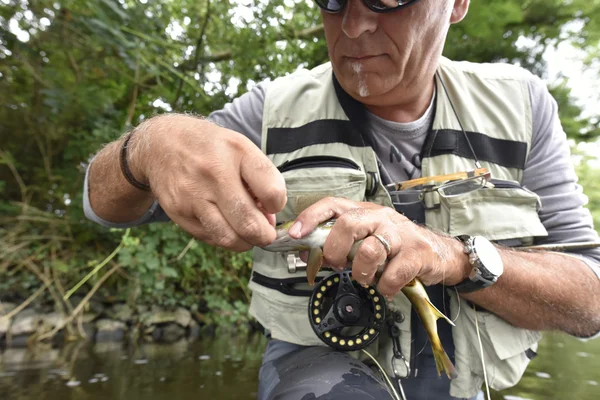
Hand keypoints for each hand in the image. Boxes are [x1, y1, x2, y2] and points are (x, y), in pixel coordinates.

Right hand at [132, 115, 286, 250]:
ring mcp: (194, 195)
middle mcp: (214, 173)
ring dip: (245, 243)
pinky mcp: (178, 212)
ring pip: (228, 238)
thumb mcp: (241, 148)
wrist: (161, 143)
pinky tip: (227, 227)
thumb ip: (261, 180)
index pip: (271, 191)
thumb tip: (269, 219)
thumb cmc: (211, 148)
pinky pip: (209, 238)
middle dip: (265, 235)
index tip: (272, 205)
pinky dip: (224, 238)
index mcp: (238, 152)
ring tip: (248, 234)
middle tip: (266, 233)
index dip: (278, 205)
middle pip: (249, 223)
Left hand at [290, 197, 467, 297]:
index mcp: (364, 211)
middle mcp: (381, 217)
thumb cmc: (396, 246)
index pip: (332, 204)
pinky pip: (392, 274)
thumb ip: (339, 243)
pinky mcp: (416, 253)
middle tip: (336, 264)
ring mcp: (400, 234)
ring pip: (369, 251)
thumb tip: (307, 254)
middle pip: (348, 224)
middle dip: (334, 250)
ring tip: (365, 278)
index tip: (295, 234)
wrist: (439, 253)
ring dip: (361, 273)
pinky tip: (386, 287)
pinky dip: (384, 287)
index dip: (310, 217)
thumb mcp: (366, 238)